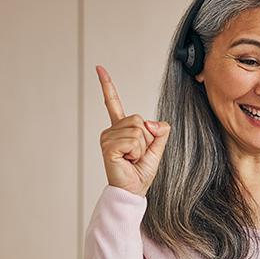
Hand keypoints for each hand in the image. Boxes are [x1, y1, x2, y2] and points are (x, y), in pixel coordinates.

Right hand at [96, 65, 170, 196]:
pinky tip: (126, 160)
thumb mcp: (157, 148)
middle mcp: (112, 130)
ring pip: (138, 130)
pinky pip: (133, 140)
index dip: (107, 85)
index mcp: (122, 128)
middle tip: (137, 155)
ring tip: (132, 158)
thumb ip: (160, 131)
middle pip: (139, 119)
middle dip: (147, 138)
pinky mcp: (108, 146)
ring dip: (142, 147)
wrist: (133, 190)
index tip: (99, 68)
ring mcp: (107, 138)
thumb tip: (150, 122)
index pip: (113, 102)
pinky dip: (136, 152)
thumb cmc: (141, 172)